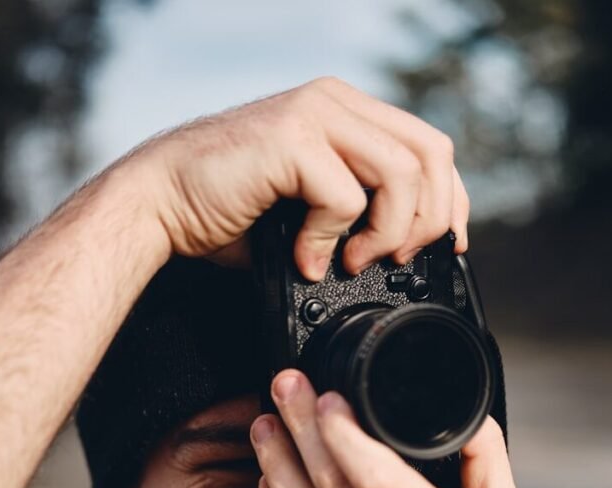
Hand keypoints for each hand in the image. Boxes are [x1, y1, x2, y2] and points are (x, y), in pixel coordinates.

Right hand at [130, 77, 468, 279]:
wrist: (162, 204)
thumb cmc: (231, 213)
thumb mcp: (314, 210)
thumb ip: (361, 211)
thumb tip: (409, 247)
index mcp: (348, 114)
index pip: (431, 147)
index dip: (450, 201)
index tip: (446, 246)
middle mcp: (336, 102)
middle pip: (432, 154)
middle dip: (431, 219)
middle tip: (399, 258)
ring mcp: (315, 114)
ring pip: (402, 173)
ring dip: (388, 232)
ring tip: (352, 261)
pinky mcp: (291, 138)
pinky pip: (346, 197)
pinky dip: (331, 240)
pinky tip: (305, 256)